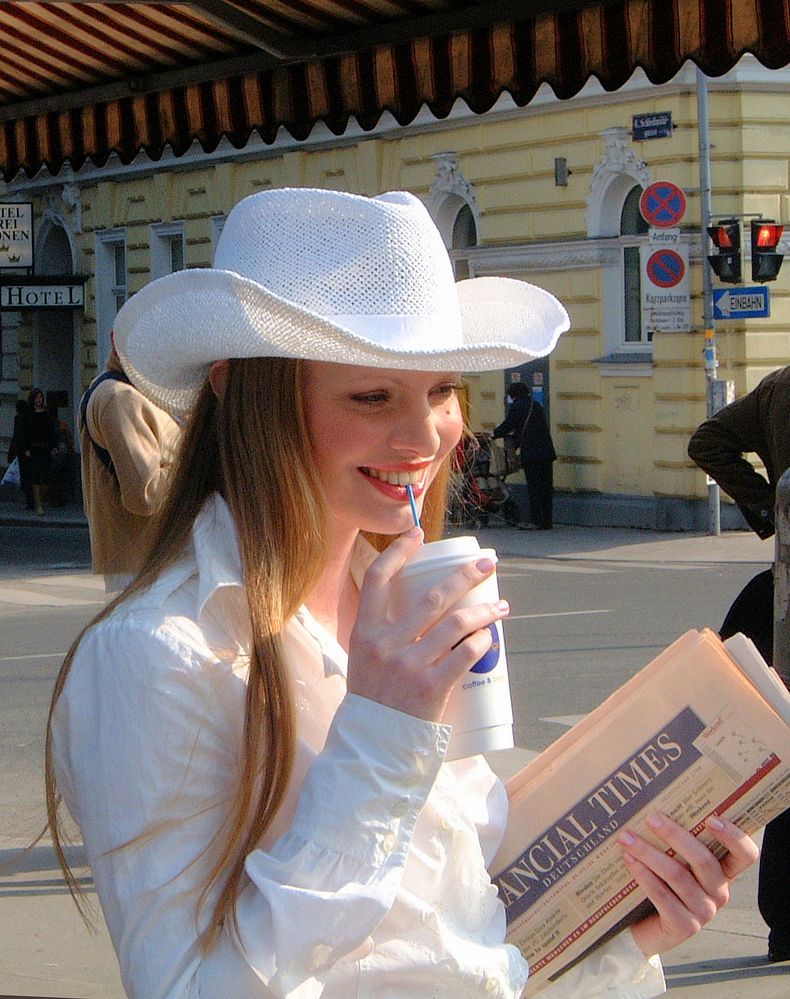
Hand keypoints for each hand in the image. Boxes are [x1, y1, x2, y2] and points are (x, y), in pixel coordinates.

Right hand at [347, 527, 508, 721]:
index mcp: (364, 632)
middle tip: (487, 564)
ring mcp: (410, 665)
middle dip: (466, 575)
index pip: (378, 579)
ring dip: (485, 611)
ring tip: (501, 607)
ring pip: (458, 625)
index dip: (399, 552)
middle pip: (433, 597)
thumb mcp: (363, 659)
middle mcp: (387, 644)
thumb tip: (416, 608)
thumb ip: (382, 634)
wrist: (372, 746)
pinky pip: (466, 655)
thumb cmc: (371, 700)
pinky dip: (482, 642)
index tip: (418, 535)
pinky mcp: (432, 687)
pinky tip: (491, 637)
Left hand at [619, 812, 758, 957]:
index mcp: (723, 873)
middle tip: (652, 818)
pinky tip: (629, 860)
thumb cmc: (662, 884)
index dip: (734, 837)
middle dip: (675, 835)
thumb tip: (655, 804)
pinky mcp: (684, 927)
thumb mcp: (675, 861)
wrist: (646, 928)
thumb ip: (676, 841)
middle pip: (704, 860)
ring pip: (678, 875)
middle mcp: (719, 893)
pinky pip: (663, 896)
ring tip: (627, 838)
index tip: (711, 818)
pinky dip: (644, 875)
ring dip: (649, 853)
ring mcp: (704, 912)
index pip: (745, 855)